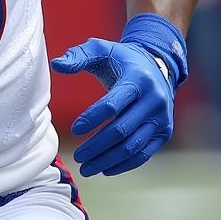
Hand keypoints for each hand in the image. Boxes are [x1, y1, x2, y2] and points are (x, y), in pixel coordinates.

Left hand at [51, 38, 174, 176]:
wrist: (157, 65)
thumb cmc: (121, 59)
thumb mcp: (101, 49)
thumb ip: (78, 56)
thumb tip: (56, 65)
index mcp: (137, 79)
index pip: (113, 105)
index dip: (92, 119)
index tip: (74, 130)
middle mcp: (153, 100)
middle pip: (122, 130)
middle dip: (97, 146)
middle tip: (77, 156)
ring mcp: (161, 118)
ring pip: (133, 146)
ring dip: (108, 160)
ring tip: (86, 168)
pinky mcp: (164, 132)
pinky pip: (144, 154)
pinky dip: (124, 164)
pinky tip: (105, 169)